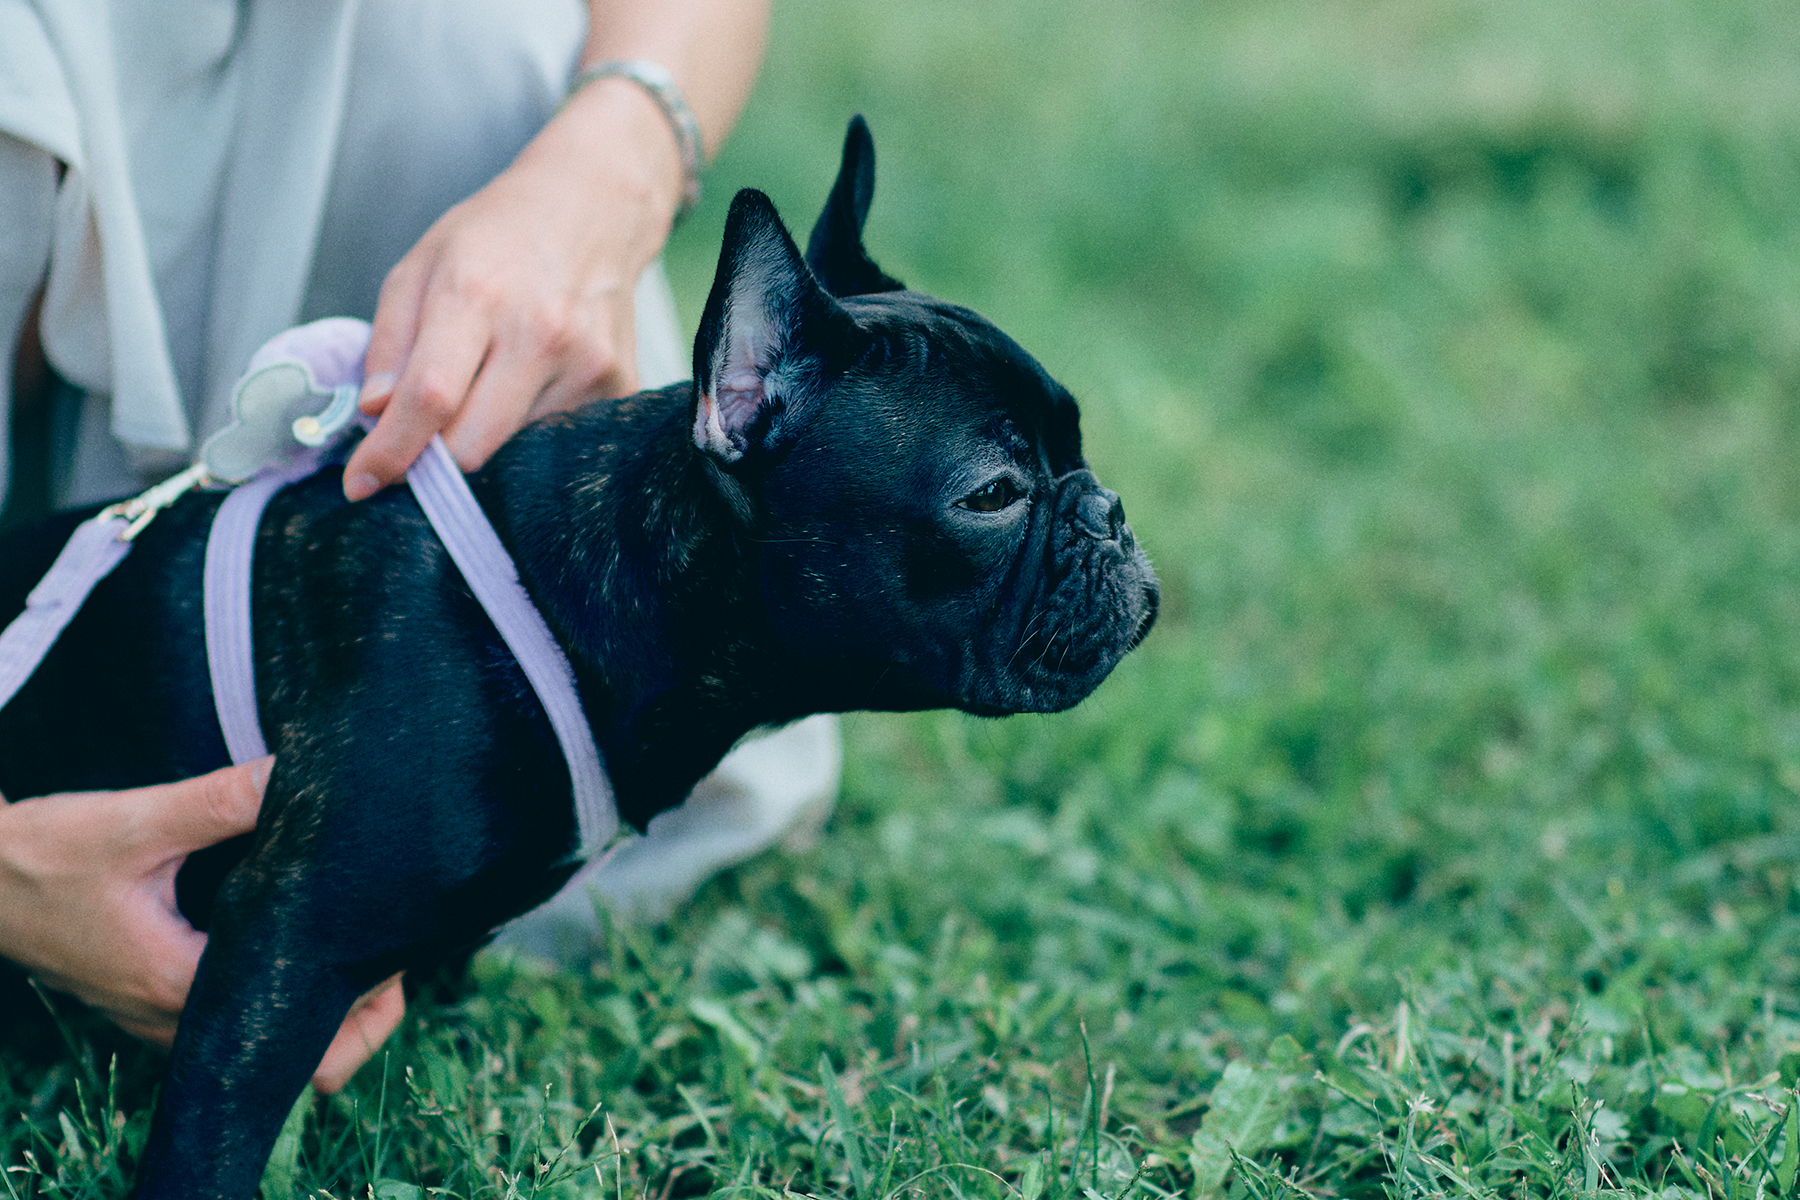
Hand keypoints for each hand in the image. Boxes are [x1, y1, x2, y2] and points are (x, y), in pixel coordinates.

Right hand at [0, 761, 404, 1093]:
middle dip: (357, 1014)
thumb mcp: (137, 820)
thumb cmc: (45, 854)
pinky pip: (235, 1020)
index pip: (303, 1041)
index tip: (392, 952)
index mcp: (181, 986)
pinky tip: (298, 938)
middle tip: (388, 949)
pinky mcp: (154, 1000)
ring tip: (355, 941)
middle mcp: (174, 1020)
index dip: (364, 1005)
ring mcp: (161, 1019)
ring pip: (266, 1046)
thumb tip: (299, 775)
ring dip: (317, 1006)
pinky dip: (275, 994)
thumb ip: (221, 801)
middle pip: (300, 1061)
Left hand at [342, 78, 684, 500]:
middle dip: (435, 457)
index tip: (362, 484)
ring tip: (490, 381)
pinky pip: (557, 438)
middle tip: (421, 438)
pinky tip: (531, 380)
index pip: (430, 397)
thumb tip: (376, 416)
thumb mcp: (420, 268)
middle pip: (473, 445)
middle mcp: (540, 332)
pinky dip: (529, 426)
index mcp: (477, 295)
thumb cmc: (497, 238)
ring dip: (486, 436)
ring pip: (515, 450)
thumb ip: (390, 344)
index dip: (392, 452)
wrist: (593, 208)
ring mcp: (587, 363)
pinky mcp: (619, 384)